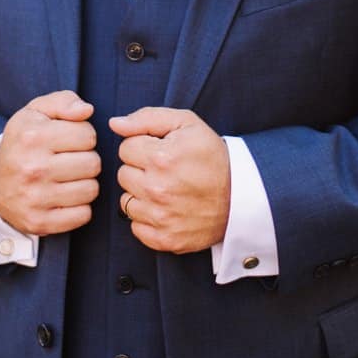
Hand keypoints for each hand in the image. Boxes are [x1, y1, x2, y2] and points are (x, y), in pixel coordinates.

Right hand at [0, 90, 101, 235]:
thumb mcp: (35, 113)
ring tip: (67, 178)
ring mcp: (35, 198)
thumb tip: (87, 110)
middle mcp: (32, 167)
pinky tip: (64, 197)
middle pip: (93, 163)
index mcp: (32, 136)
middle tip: (69, 160)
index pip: (88, 134)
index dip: (82, 136)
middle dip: (86, 159)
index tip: (67, 141)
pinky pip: (83, 215)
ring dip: (84, 183)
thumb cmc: (22, 144)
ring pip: (91, 189)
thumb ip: (63, 101)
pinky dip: (79, 207)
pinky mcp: (40, 222)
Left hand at [112, 108, 230, 253]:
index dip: (142, 147)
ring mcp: (161, 217)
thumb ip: (146, 118)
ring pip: (126, 201)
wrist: (242, 196)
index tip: (160, 152)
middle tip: (165, 172)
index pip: (125, 148)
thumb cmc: (213, 156)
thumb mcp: (187, 124)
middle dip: (140, 170)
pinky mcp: (165, 239)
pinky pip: (135, 227)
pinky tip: (166, 210)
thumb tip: (115, 124)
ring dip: (141, 195)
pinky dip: (147, 220)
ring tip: (166, 190)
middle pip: (123, 174)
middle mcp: (157, 189)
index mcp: (161, 158)